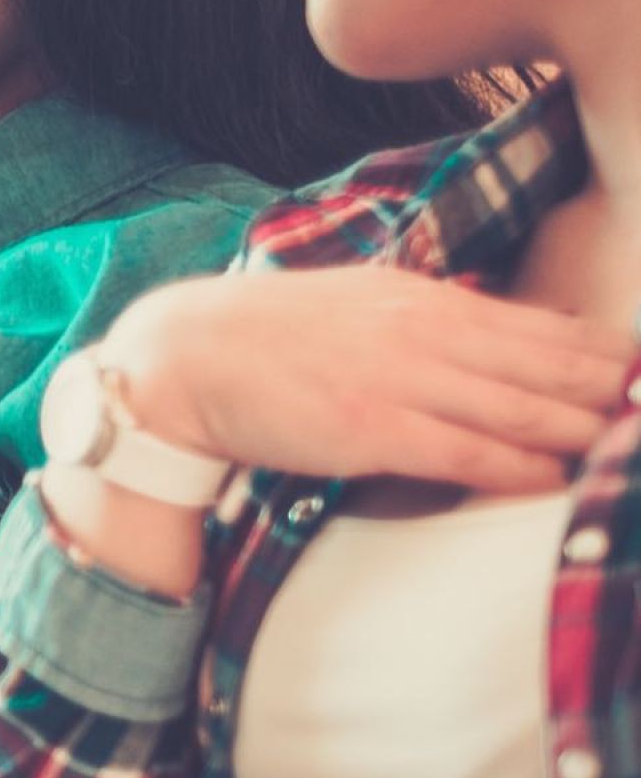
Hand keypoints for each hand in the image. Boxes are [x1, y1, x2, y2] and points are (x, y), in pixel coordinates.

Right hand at [107, 269, 626, 493]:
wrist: (181, 358)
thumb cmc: (261, 337)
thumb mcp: (352, 301)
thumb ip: (419, 312)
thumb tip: (482, 316)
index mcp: (419, 299)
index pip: (537, 326)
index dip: (602, 352)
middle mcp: (422, 333)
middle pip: (547, 365)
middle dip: (612, 390)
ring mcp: (400, 380)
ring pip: (522, 408)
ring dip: (585, 431)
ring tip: (629, 446)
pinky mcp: (373, 430)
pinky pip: (468, 452)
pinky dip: (522, 467)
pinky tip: (557, 478)